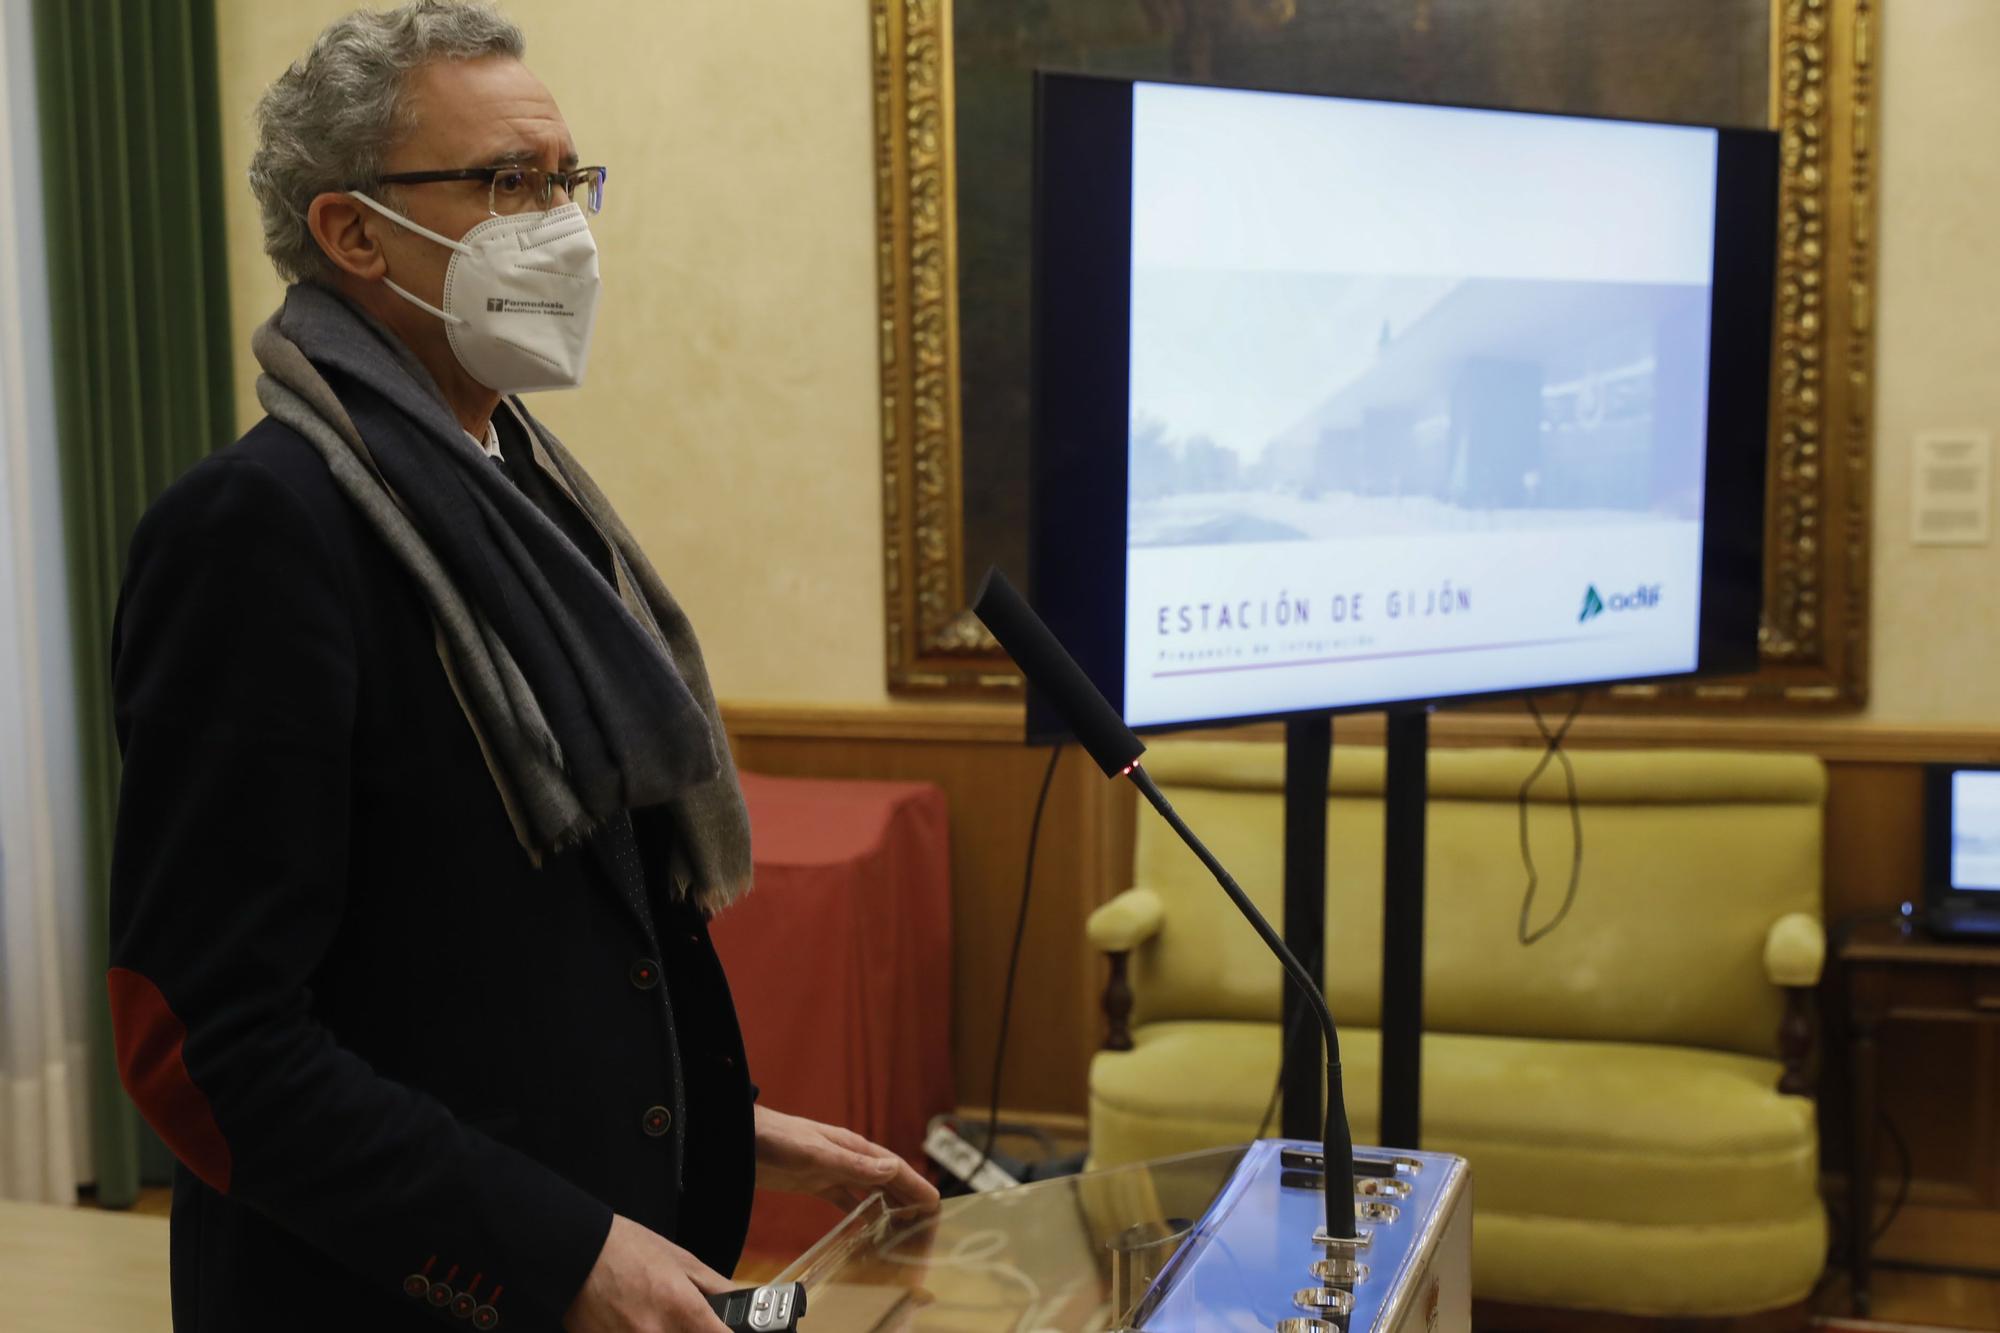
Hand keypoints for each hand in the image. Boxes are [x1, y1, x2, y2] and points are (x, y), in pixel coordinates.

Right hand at [562, 1213, 731, 1332]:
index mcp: (682, 1308)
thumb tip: (742, 1303)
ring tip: (652, 1315)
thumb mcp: (681, 1260)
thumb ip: (717, 1288)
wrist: (576, 1252)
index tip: (727, 1330)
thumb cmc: (626, 1249)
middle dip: (693, 1331)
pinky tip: (635, 1321)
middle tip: (683, 1318)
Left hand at [753, 1105, 940, 1213]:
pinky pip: (846, 1201)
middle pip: (887, 1181)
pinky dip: (861, 1214)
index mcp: (853, 1148)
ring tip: (905, 1229)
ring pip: (870, 1191)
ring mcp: (832, 1170)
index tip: (936, 1205)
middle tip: (929, 1224)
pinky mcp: (815, 1183)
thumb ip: (852, 1164)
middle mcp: (848, 1158)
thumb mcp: (814, 1153)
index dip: (916, 1187)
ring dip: (889, 1208)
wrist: (738, 1136)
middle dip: (909, 1199)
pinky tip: (868, 1228)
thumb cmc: (775, 1138)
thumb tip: (894, 1168)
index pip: (894, 1168)